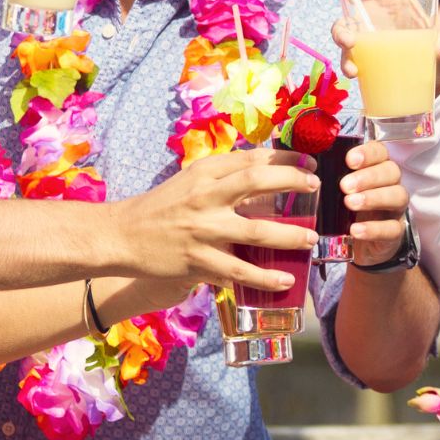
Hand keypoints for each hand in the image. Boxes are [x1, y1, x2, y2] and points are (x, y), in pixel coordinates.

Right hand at [112, 148, 321, 291]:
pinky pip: (240, 271)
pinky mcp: (198, 261)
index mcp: (204, 172)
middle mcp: (205, 196)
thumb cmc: (160, 207)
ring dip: (290, 235)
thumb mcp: (190, 180)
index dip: (286, 158)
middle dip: (293, 181)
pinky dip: (265, 277)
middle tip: (317, 188)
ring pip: (257, 231)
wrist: (122, 235)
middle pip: (258, 182)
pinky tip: (285, 281)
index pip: (252, 158)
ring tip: (311, 239)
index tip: (310, 162)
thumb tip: (264, 169)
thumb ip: (223, 175)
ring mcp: (203, 230)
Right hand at [322, 0, 439, 98]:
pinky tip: (353, 71)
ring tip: (349, 44)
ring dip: (341, 34)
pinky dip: (348, 63)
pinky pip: (350, 58)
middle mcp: (375, 13)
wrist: (435, 75)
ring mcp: (367, 35)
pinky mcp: (364, 57)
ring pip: (344, 29)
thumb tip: (439, 51)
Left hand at [337, 141, 412, 267]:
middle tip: (345, 185)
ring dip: (374, 198)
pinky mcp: (396, 232)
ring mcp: (395, 208)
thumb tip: (306, 165)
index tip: (349, 160)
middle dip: (368, 176)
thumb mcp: (334, 190)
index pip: (380, 152)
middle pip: (391, 171)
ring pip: (398, 196)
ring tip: (350, 203)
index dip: (368, 153)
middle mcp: (390, 184)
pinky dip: (374, 229)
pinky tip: (355, 230)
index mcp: (376, 168)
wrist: (354, 245)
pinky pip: (393, 228)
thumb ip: (328, 176)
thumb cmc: (343, 209)